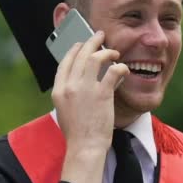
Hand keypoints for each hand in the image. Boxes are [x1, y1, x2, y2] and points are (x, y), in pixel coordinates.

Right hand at [51, 30, 128, 155]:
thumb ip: (71, 94)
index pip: (64, 63)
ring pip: (95, 58)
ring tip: (114, 52)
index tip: (81, 44)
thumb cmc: (78, 133)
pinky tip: (124, 68)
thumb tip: (84, 80)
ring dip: (106, 51)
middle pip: (80, 55)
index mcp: (58, 91)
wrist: (85, 147)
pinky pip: (112, 71)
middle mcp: (69, 87)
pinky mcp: (102, 94)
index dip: (74, 50)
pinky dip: (119, 67)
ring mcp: (85, 89)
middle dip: (91, 42)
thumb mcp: (66, 111)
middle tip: (100, 36)